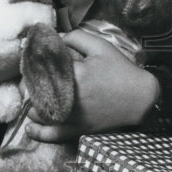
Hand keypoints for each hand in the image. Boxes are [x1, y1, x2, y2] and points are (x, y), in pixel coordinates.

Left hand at [25, 29, 159, 140]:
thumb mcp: (101, 47)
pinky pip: (54, 135)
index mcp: (76, 75)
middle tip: (30, 77)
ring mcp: (75, 117)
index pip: (44, 68)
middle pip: (39, 91)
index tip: (30, 58)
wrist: (141, 98)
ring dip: (33, 106)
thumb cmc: (121, 70)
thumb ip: (76, 37)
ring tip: (31, 97)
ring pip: (43, 113)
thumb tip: (55, 37)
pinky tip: (29, 127)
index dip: (34, 63)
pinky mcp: (79, 130)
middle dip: (32, 84)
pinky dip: (40, 133)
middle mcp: (72, 98)